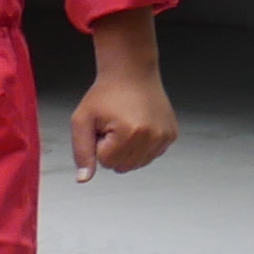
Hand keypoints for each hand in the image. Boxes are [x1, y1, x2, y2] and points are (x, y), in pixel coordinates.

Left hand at [73, 19, 178, 178]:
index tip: (102, 126)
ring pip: (137, 164)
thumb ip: (82, 152)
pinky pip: (150, 155)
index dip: (98, 144)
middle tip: (112, 125)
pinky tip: (136, 127)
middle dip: (111, 150)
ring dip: (126, 150)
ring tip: (124, 125)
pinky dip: (140, 147)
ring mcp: (165, 137)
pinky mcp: (171, 135)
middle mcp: (152, 136)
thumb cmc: (105, 94)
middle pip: (122, 166)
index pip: (106, 162)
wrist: (131, 73)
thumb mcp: (82, 121)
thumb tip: (83, 179)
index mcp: (130, 133)